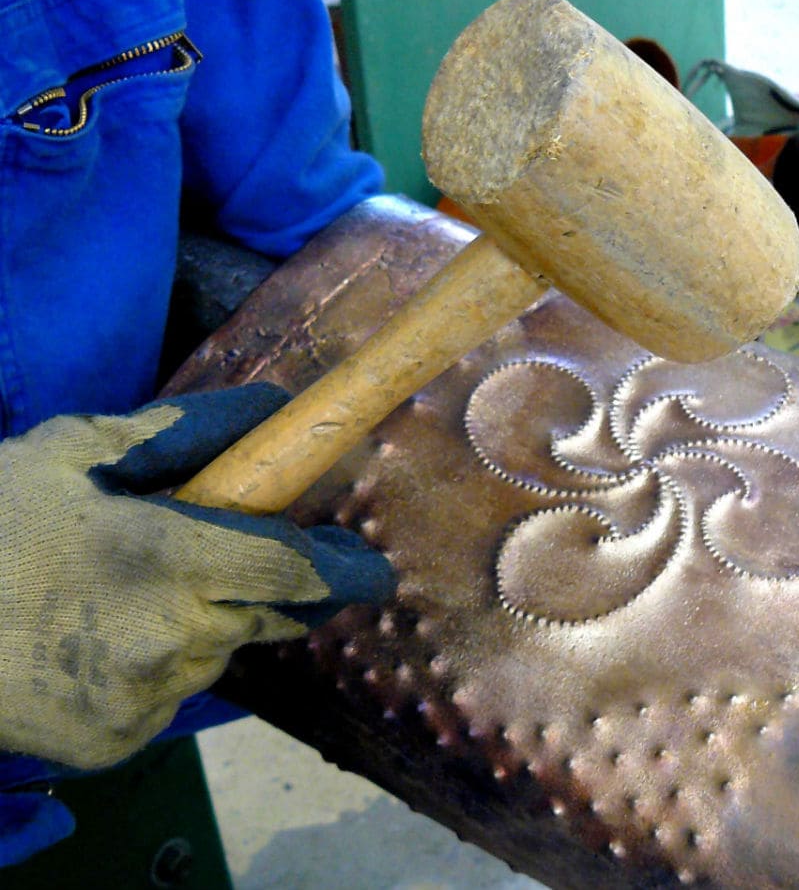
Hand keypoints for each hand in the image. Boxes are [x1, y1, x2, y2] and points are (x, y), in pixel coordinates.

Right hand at [0, 385, 395, 768]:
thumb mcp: (75, 452)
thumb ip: (187, 432)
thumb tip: (276, 405)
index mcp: (166, 558)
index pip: (297, 572)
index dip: (344, 568)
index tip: (372, 566)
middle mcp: (172, 638)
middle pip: (269, 617)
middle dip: (261, 588)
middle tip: (208, 560)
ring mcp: (146, 699)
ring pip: (219, 656)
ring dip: (203, 626)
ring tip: (123, 597)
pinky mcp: (118, 742)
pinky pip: (171, 697)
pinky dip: (157, 669)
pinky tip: (96, 641)